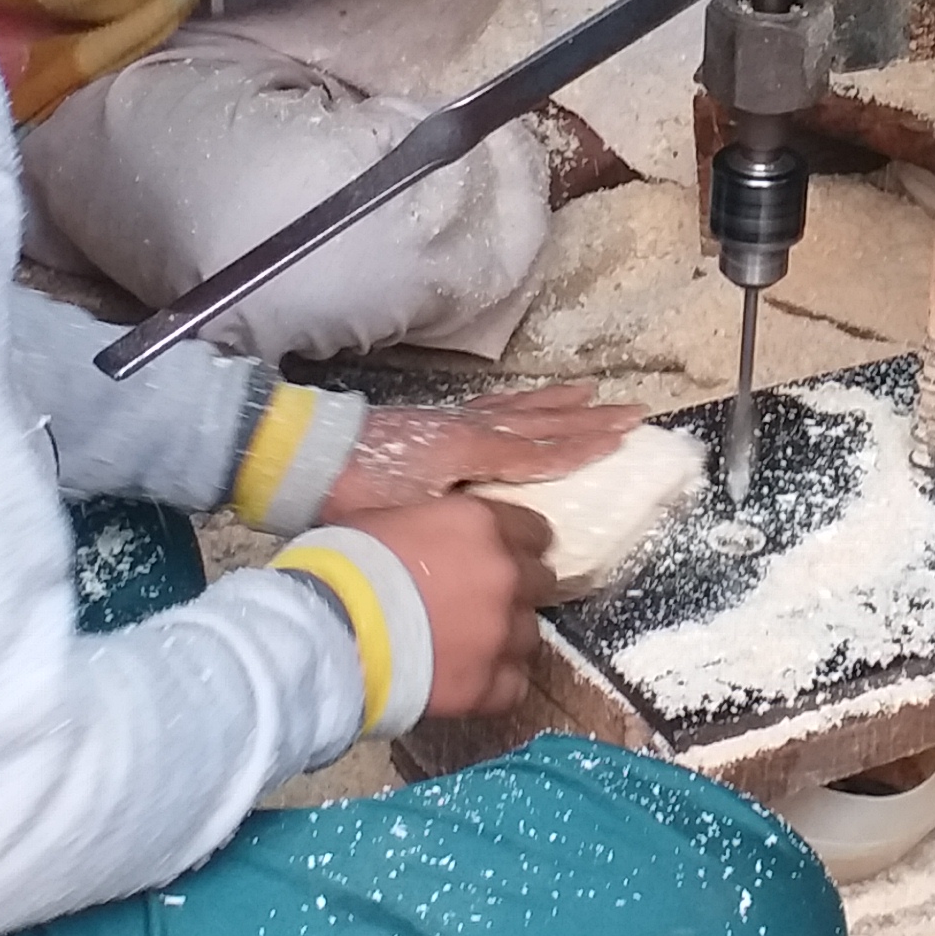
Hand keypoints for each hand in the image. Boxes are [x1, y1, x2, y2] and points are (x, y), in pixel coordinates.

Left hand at [322, 383, 637, 522]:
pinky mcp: (434, 421)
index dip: (584, 444)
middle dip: (587, 418)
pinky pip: (491, 407)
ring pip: (518, 409)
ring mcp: (453, 421)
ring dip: (557, 403)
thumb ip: (458, 526)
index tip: (623, 435)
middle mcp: (470, 429)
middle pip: (541, 422)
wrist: (304, 457)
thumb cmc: (353, 494)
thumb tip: (502, 544)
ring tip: (589, 392)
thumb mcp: (410, 516)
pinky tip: (523, 404)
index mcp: (471, 451)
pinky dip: (517, 403)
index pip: (540, 450)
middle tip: (630, 410)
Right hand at [347, 492, 557, 717]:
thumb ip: (431, 526)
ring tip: (467, 646)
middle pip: (540, 581)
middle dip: (514, 589)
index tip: (497, 556)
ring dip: (504, 638)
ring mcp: (501, 633)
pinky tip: (467, 680)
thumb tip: (431, 534)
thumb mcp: (387, 518)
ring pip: (529, 635)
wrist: (330, 630)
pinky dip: (494, 684)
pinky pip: (513, 686)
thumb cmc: (344, 565)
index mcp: (482, 525)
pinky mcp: (487, 684)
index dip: (516, 545)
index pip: (534, 531)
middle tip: (478, 601)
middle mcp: (505, 575)